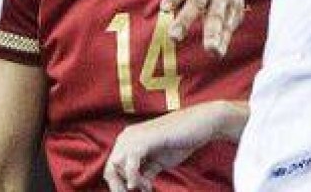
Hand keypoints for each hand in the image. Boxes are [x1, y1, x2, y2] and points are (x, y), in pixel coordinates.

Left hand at [103, 101, 245, 191]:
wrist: (201, 124)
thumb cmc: (181, 140)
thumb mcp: (159, 161)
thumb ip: (146, 172)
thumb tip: (136, 187)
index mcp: (128, 139)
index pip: (112, 167)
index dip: (119, 184)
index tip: (138, 191)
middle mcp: (127, 136)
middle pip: (109, 169)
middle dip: (119, 186)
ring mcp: (135, 136)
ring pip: (116, 166)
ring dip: (129, 183)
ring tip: (146, 187)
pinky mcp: (146, 139)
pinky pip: (130, 162)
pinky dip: (133, 177)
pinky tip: (142, 185)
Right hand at [161, 0, 244, 55]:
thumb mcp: (228, 1)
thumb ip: (223, 25)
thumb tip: (217, 52)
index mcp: (232, 4)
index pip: (228, 25)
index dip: (223, 39)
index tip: (217, 54)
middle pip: (215, 17)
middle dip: (213, 33)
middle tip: (209, 49)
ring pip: (195, 3)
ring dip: (185, 20)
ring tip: (174, 36)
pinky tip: (165, 8)